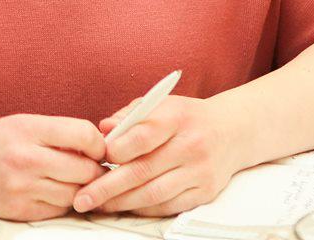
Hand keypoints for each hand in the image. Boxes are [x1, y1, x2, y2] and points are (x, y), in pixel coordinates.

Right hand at [0, 113, 108, 221]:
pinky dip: (63, 204)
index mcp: (27, 128)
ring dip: (81, 189)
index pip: (83, 134)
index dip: (98, 143)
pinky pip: (57, 211)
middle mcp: (26, 158)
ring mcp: (22, 188)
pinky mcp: (18, 212)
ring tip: (76, 180)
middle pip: (84, 169)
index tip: (98, 147)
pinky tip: (56, 193)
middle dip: (95, 169)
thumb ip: (53, 132)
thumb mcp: (17, 124)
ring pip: (74, 194)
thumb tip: (93, 143)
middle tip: (95, 167)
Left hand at [71, 95, 239, 216]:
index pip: (143, 136)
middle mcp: (191, 145)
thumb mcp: (160, 104)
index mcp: (177, 117)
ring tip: (97, 205)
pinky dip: (143, 209)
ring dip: (121, 203)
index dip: (117, 150)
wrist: (230, 131)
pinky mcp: (205, 192)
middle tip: (82, 196)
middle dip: (108, 187)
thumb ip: (130, 115)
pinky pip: (167, 206)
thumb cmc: (185, 117)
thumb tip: (103, 129)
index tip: (96, 157)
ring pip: (153, 194)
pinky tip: (124, 206)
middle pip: (143, 171)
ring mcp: (199, 171)